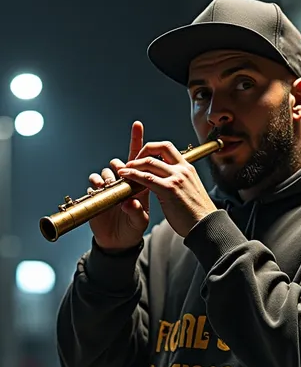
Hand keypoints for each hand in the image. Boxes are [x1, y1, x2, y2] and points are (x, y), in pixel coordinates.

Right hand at [88, 121, 149, 250]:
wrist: (118, 242)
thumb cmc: (133, 230)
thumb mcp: (140, 222)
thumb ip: (137, 212)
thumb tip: (129, 202)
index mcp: (139, 184)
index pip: (139, 159)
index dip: (137, 142)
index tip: (137, 125)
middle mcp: (123, 183)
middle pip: (119, 162)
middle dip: (119, 166)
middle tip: (121, 178)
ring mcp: (109, 188)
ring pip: (105, 172)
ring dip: (107, 177)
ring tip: (110, 190)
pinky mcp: (97, 194)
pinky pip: (93, 182)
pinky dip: (96, 185)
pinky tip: (99, 192)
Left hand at [117, 141, 216, 238]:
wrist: (206, 226)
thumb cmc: (197, 214)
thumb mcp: (190, 190)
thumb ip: (179, 182)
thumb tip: (168, 182)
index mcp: (187, 168)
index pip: (167, 148)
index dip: (152, 149)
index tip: (142, 157)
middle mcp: (182, 169)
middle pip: (158, 148)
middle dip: (141, 152)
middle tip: (131, 163)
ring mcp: (176, 178)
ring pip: (149, 162)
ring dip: (133, 164)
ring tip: (123, 170)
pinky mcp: (169, 190)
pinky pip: (147, 178)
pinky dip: (133, 175)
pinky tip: (125, 177)